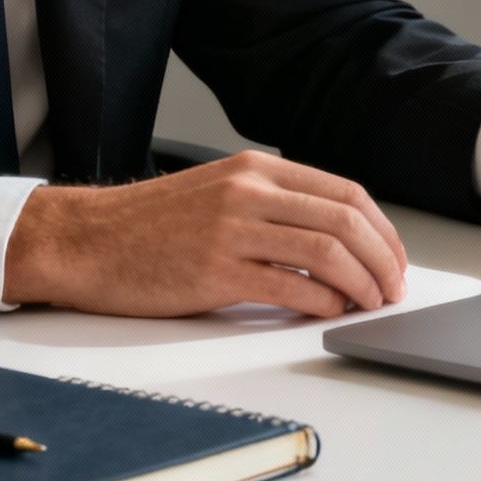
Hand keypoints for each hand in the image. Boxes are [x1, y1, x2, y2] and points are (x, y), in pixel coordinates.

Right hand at [2, 149, 407, 318]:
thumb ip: (275, 205)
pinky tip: (328, 311)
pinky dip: (321, 302)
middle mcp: (249, 191)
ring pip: (326, 251)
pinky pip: (289, 285)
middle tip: (393, 287)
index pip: (346, 193)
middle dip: (383, 259)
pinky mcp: (214, 271)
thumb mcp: (221, 193)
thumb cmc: (151, 225)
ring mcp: (231, 229)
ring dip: (361, 283)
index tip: (395, 258)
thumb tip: (338, 240)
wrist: (85, 240)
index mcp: (257, 169)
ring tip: (370, 303)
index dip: (383, 230)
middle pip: (346, 220)